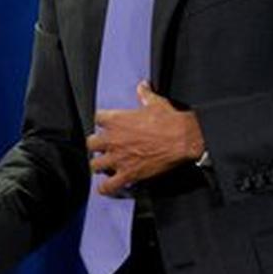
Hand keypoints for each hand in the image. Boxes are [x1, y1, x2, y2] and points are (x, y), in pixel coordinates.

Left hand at [86, 82, 204, 194]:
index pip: (96, 118)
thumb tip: (142, 85)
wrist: (183, 139)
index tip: (104, 124)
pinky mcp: (128, 174)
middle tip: (102, 147)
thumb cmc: (168, 120)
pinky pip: (108, 186)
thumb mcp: (155, 103)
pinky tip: (105, 187)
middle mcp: (112, 139)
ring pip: (94, 165)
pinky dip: (105, 188)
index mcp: (116, 120)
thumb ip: (144, 94)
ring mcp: (118, 158)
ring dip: (98, 166)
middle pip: (89, 143)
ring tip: (103, 166)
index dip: (100, 121)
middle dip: (94, 145)